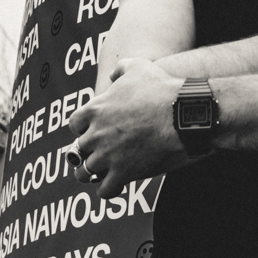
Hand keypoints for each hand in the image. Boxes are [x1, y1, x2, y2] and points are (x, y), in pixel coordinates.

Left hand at [67, 61, 185, 194]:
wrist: (183, 113)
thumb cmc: (162, 89)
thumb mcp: (139, 67)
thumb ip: (121, 69)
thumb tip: (113, 75)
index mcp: (96, 109)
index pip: (74, 124)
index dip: (84, 128)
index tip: (95, 131)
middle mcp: (96, 134)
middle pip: (76, 151)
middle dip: (87, 153)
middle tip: (100, 153)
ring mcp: (107, 156)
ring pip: (85, 173)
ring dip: (92, 174)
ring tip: (103, 174)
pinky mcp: (123, 173)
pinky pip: (105, 190)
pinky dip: (109, 190)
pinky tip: (119, 185)